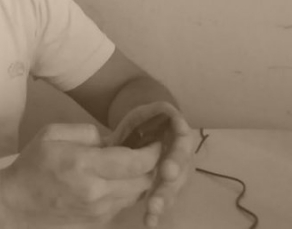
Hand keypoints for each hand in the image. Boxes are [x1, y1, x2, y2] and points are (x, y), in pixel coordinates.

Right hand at [0, 123, 161, 226]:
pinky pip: (124, 205)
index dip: (152, 150)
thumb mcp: (52, 134)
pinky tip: (118, 180)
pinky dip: (128, 192)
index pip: (135, 160)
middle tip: (152, 150)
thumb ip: (87, 132)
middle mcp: (96, 191)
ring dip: (143, 180)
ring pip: (137, 195)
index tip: (157, 140)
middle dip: (153, 165)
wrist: (15, 203)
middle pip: (144, 181)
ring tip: (136, 165)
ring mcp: (99, 211)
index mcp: (84, 165)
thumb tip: (113, 140)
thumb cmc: (32, 164)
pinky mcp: (98, 223)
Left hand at [105, 102, 195, 227]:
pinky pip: (163, 199)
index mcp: (180, 136)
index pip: (183, 146)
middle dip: (168, 189)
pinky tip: (149, 222)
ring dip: (163, 202)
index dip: (177, 160)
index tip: (167, 172)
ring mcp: (174, 173)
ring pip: (172, 189)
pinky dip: (156, 212)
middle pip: (180, 174)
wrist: (143, 128)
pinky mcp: (163, 185)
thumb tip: (170, 111)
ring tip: (152, 212)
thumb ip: (160, 109)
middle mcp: (181, 156)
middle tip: (155, 202)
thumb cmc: (146, 119)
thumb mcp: (150, 109)